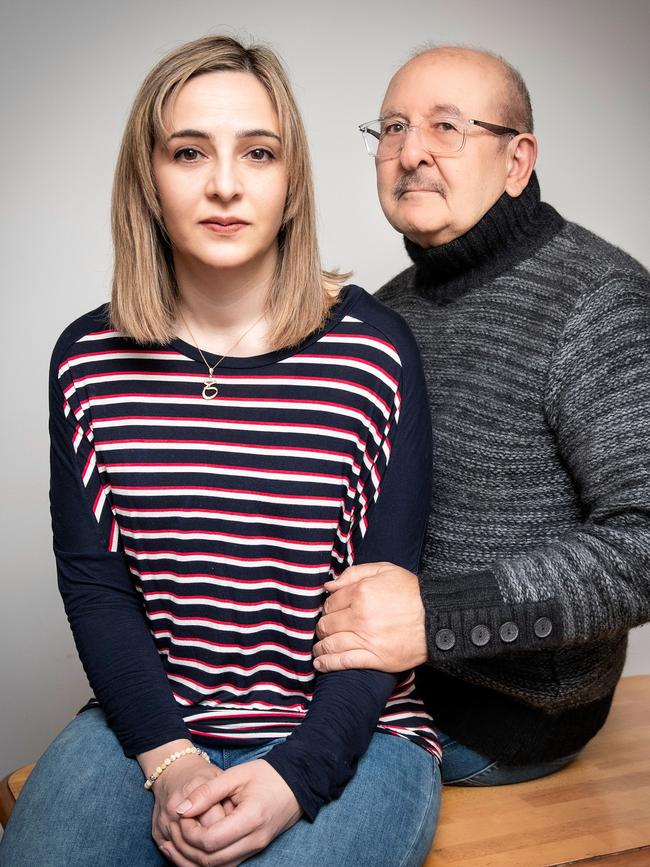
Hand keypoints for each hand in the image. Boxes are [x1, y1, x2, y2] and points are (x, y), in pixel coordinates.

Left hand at [163, 759, 301, 865]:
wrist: (296, 783)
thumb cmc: (266, 775)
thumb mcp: (236, 775)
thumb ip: (207, 792)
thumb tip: (181, 809)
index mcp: (251, 818)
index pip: (210, 840)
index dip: (189, 832)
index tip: (182, 815)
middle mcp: (255, 840)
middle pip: (211, 860)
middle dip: (188, 848)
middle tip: (178, 827)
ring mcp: (256, 848)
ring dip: (196, 858)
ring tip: (181, 838)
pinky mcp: (254, 850)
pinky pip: (227, 864)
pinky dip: (208, 859)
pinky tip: (196, 845)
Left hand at [313, 562, 427, 671]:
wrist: (438, 617)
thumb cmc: (412, 592)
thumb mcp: (385, 570)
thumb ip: (354, 574)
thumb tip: (329, 585)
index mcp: (362, 592)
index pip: (330, 603)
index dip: (327, 608)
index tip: (329, 612)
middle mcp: (361, 616)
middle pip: (327, 624)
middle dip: (322, 627)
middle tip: (323, 629)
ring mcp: (367, 639)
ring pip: (332, 644)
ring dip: (320, 647)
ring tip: (317, 649)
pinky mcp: (375, 658)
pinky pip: (344, 662)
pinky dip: (328, 664)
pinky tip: (320, 663)